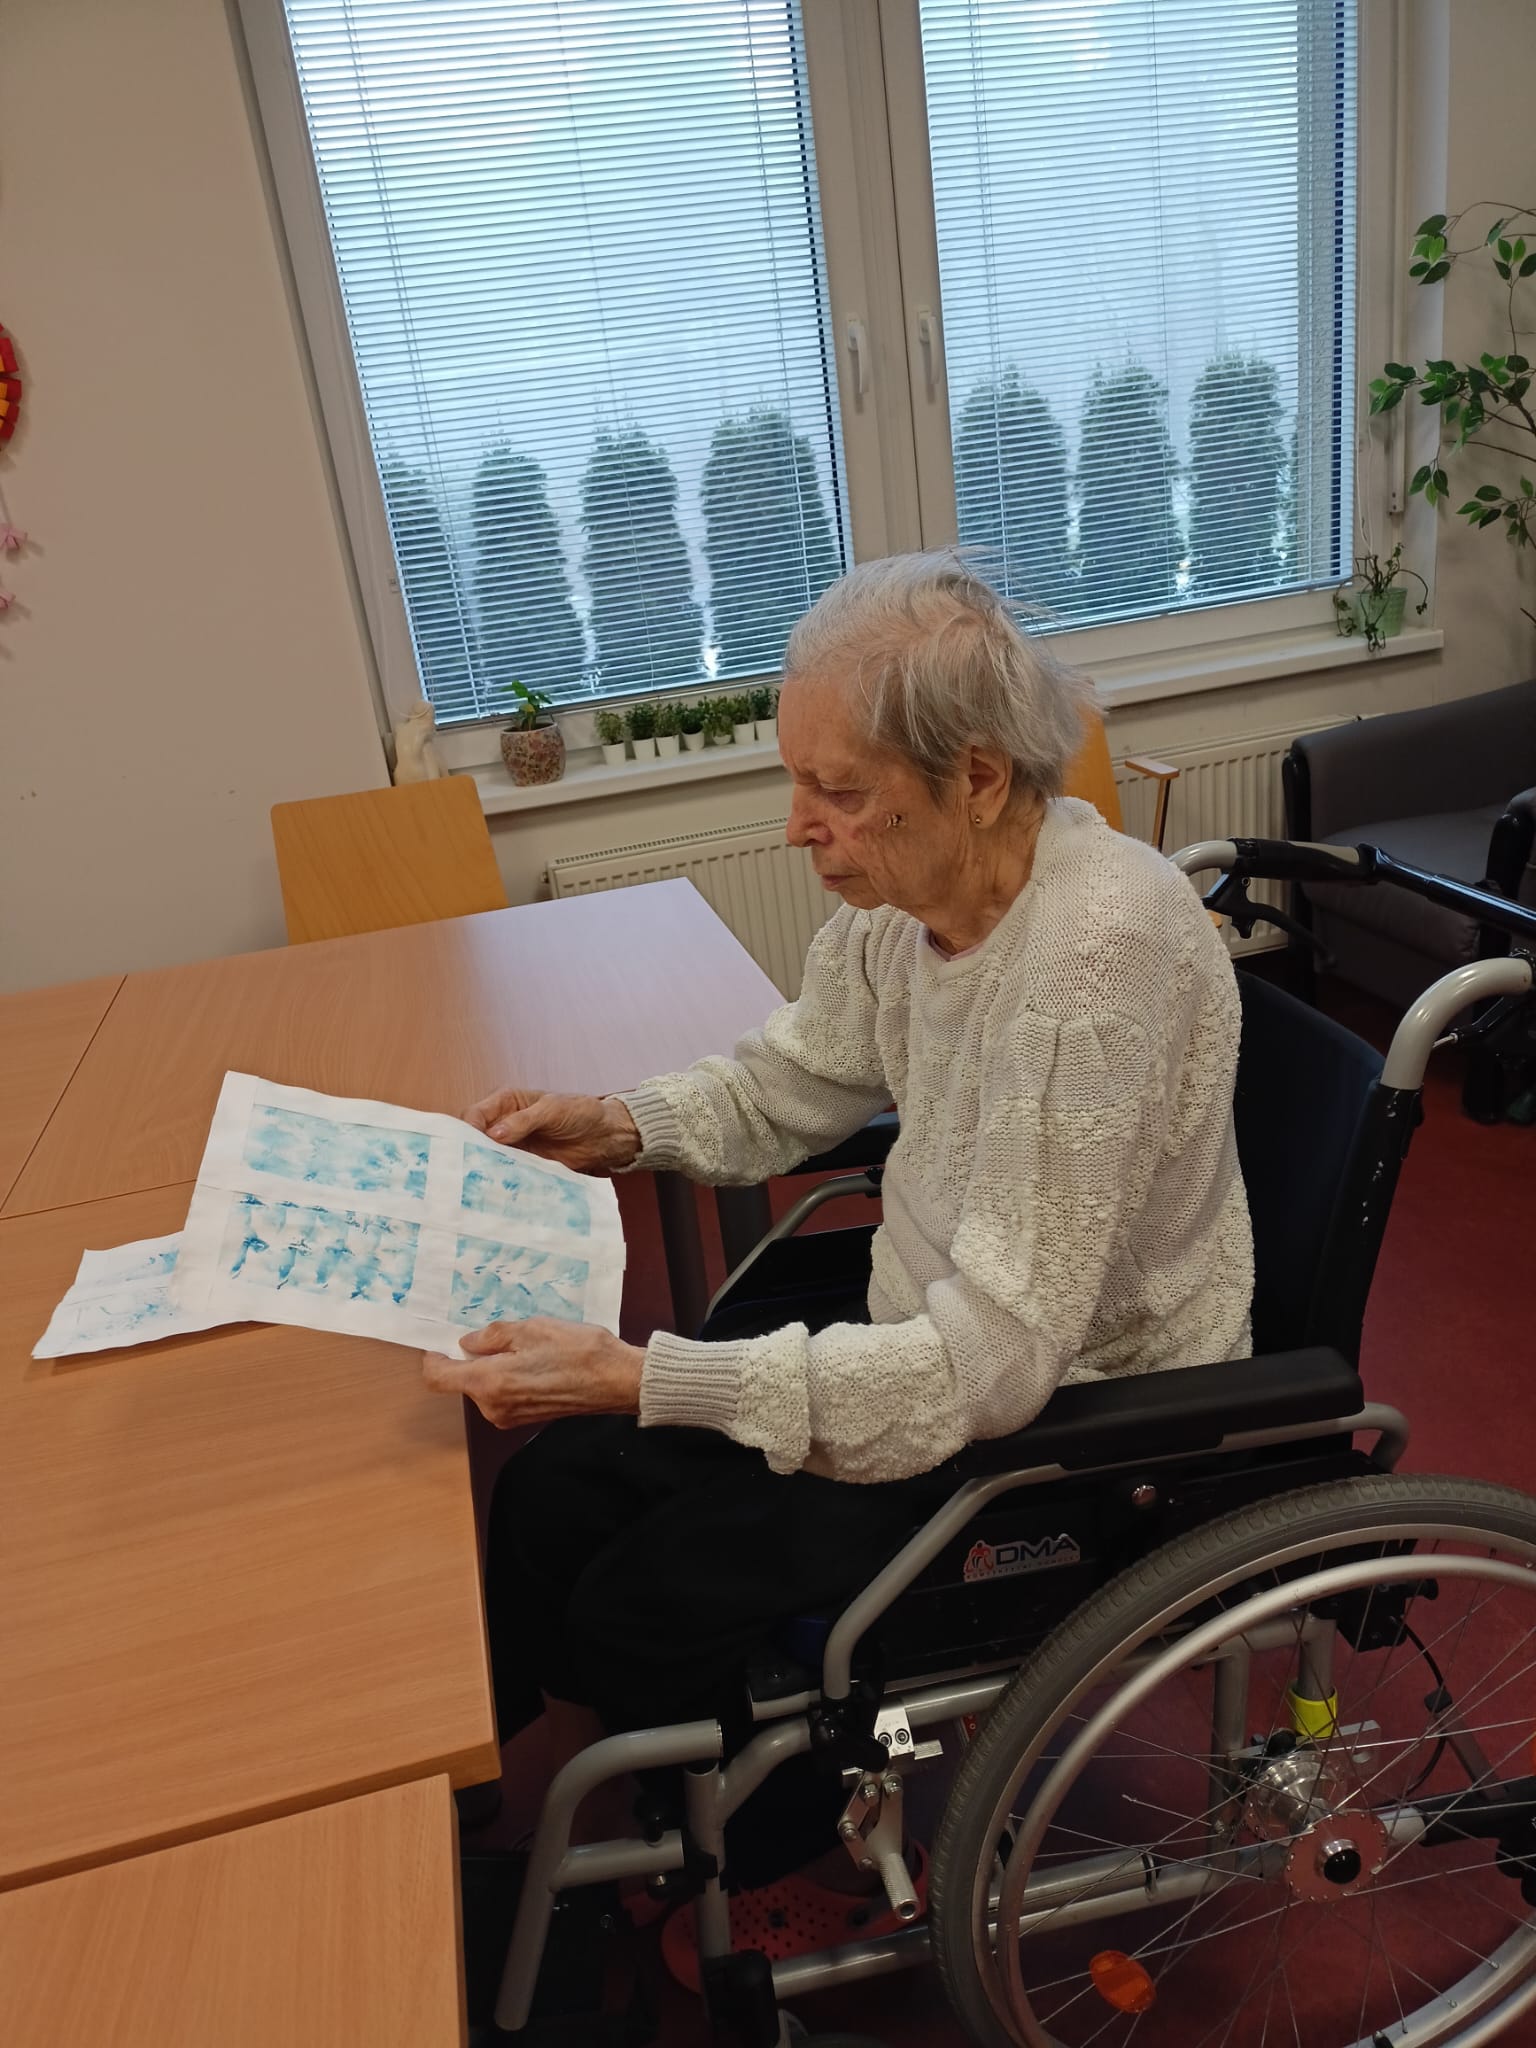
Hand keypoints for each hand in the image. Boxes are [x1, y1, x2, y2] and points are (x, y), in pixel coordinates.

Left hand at [422, 1319, 643, 1429]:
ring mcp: (510, 1416)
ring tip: (527, 1344)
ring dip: (495, 1366)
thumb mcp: (531, 1329)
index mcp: (489, 1384)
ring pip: (486, 1386)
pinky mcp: (526, 1418)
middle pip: (464, 1381)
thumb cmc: (578, 1352)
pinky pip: (504, 1395)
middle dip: (474, 1357)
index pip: (438, 1378)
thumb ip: (492, 1336)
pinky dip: (510, 1377)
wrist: (618, 1380)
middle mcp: (494, 1407)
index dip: (434, 1357)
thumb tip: (468, 1342)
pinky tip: (537, 1360)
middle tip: (500, 1333)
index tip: (443, 1340)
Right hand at [462, 1087, 641, 1173]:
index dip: (467, 1129)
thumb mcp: (552, 1110)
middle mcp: (503, 1124)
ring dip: (485, 1169)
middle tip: (468, 1169)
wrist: (604, 1135)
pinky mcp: (522, 1165)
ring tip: (481, 1183)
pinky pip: (505, 1173)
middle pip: (474, 1138)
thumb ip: (523, 1120)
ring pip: (487, 1158)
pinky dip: (501, 1180)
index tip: (467, 1146)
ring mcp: (512, 1146)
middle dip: (470, 1152)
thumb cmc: (580, 1112)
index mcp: (506, 1102)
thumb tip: (493, 1134)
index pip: (475, 1114)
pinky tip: (499, 1190)